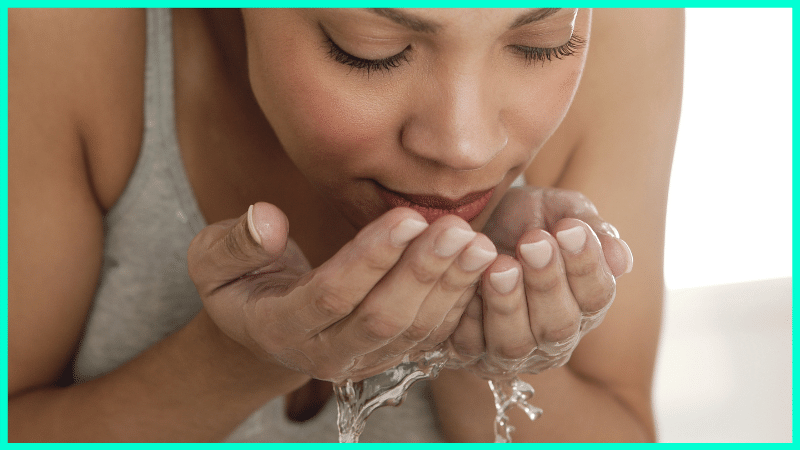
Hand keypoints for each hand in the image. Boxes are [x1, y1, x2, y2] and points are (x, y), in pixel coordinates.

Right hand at [187, 202, 498, 382]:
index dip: (369, 260)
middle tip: (456, 230)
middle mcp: (325, 354)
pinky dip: (458, 301)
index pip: (331, 296)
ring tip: (476, 244)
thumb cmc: (239, 283)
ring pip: (413, 330)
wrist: (264, 327)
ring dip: (448, 287)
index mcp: (278, 328)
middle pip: (382, 319)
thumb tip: (268, 220)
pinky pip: (431, 334)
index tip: (406, 217)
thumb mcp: (214, 262)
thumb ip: (234, 243)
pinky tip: (478, 266)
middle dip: (420, 273)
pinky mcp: (390, 355)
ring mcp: (362, 359)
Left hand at [447, 186, 632, 376]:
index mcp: (585, 306)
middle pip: (559, 326)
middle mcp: (552, 339)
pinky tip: (467, 283)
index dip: (585, 265)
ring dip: (508, 303)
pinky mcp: (468, 353)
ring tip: (501, 265)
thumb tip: (621, 258)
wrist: (471, 225)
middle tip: (533, 242)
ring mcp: (509, 352)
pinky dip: (467, 314)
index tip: (569, 228)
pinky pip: (468, 343)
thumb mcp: (557, 210)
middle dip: (547, 282)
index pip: (596, 297)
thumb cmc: (523, 220)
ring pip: (515, 343)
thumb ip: (590, 227)